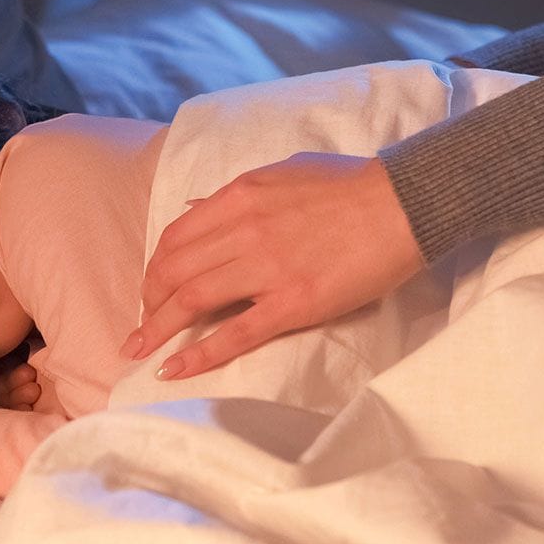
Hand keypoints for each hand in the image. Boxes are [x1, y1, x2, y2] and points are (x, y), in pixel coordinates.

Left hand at [121, 153, 423, 378]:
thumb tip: (194, 210)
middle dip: (149, 302)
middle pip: (173, 271)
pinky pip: (234, 333)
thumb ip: (235, 195)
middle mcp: (243, 230)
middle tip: (143, 325)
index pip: (175, 237)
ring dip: (158, 329)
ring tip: (140, 350)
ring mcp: (266, 269)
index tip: (151, 289)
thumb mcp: (282, 174)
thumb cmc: (349, 186)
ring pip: (192, 301)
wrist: (403, 205)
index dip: (154, 267)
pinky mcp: (293, 303)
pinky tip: (173, 369)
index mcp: (239, 196)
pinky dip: (198, 354)